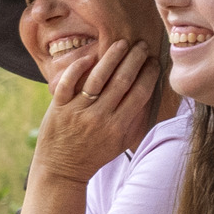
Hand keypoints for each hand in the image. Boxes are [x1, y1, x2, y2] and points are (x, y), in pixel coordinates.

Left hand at [32, 34, 158, 187]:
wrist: (61, 170)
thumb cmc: (94, 154)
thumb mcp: (120, 143)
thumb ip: (135, 121)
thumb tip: (149, 94)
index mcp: (119, 127)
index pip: (139, 93)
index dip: (149, 74)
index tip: (154, 61)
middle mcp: (100, 117)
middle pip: (122, 81)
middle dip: (135, 60)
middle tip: (142, 45)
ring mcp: (78, 111)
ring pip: (98, 78)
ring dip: (112, 57)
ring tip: (122, 43)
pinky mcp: (59, 107)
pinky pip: (68, 82)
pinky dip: (79, 68)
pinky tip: (91, 56)